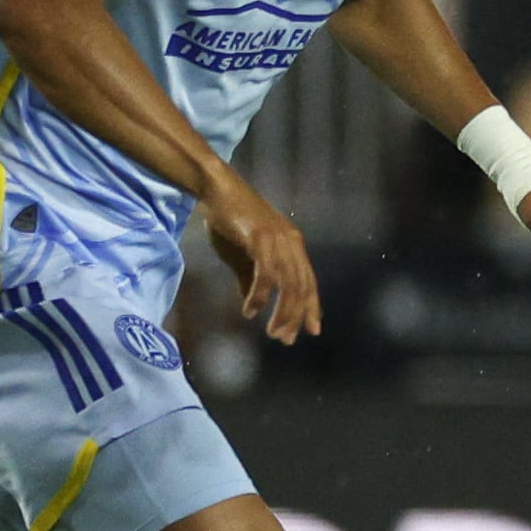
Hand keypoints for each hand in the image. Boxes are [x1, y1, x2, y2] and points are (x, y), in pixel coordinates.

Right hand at [200, 175, 319, 340]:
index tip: (312, 330)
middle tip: (285, 339)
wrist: (218, 191)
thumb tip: (253, 306)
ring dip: (282, 311)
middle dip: (296, 316)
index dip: (311, 307)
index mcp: (293, 246)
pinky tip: (251, 310)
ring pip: (288, 284)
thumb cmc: (231, 221)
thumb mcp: (243, 256)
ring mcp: (278, 240)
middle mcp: (291, 243)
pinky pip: (266, 273)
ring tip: (273, 332)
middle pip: (301, 287)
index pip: (308, 282)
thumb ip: (251, 279)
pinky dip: (260, 295)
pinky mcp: (260, 238)